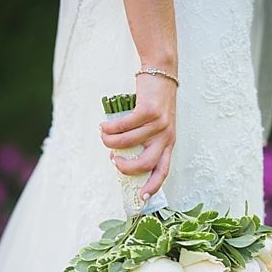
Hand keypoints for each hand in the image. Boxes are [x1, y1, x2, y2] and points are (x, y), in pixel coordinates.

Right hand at [99, 73, 176, 198]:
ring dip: (109, 141)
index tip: (141, 198)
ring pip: (127, 143)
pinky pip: (123, 126)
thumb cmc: (152, 102)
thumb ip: (140, 141)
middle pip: (145, 163)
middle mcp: (166, 136)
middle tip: (113, 160)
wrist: (161, 74)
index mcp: (168, 143)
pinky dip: (109, 128)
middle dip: (125, 167)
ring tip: (103, 135)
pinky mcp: (149, 111)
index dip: (153, 186)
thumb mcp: (152, 125)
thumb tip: (116, 156)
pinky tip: (104, 125)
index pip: (163, 170)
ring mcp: (159, 124)